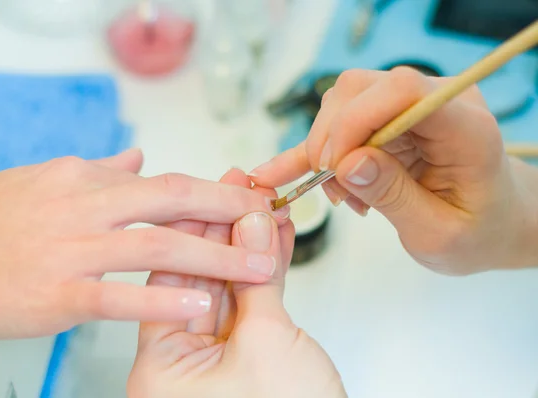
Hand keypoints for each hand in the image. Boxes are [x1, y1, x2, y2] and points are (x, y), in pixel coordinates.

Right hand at [0, 149, 289, 340]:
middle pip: (170, 200)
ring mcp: (71, 249)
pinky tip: (197, 305)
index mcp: (82, 178)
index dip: (211, 190)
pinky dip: (160, 300)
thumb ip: (97, 171)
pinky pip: (119, 296)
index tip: (246, 199)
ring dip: (212, 257)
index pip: (161, 181)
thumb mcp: (42, 181)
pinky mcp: (58, 293)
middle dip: (228, 210)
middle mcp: (82, 204)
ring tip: (255, 269)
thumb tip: (136, 159)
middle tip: (269, 222)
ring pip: (155, 245)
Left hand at [127, 169, 345, 397]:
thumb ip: (256, 279)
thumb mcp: (267, 344)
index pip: (170, 280)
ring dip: (251, 248)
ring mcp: (215, 362)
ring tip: (266, 206)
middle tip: (243, 191)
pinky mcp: (247, 358)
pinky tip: (277, 241)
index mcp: (161, 370)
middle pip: (199, 279)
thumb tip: (252, 223)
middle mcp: (180, 366)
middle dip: (227, 232)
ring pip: (230, 288)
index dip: (196, 231)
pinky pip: (252, 307)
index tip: (217, 193)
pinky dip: (266, 275)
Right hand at [248, 68, 537, 273]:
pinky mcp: (389, 118)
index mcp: (466, 127)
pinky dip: (311, 152)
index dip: (355, 121)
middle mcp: (437, 101)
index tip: (333, 169)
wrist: (494, 220)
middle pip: (361, 91)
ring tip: (342, 196)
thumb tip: (345, 164)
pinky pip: (340, 124)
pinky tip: (276, 174)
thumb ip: (394, 196)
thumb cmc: (477, 232)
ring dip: (326, 151)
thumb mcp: (439, 233)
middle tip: (332, 190)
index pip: (401, 91)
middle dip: (331, 141)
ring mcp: (411, 105)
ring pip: (342, 103)